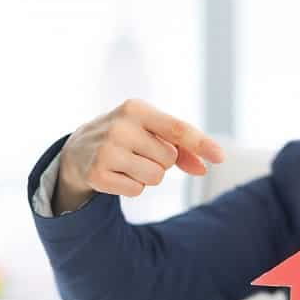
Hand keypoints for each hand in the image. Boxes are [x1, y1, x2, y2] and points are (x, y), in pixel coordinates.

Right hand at [56, 99, 224, 210]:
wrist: (79, 148)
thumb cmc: (128, 137)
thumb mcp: (152, 132)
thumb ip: (182, 148)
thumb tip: (203, 168)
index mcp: (137, 108)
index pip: (177, 128)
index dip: (201, 143)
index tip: (221, 157)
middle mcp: (120, 126)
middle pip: (169, 159)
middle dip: (161, 161)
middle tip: (139, 152)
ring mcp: (106, 149)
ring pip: (155, 177)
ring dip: (148, 176)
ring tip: (129, 163)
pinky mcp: (97, 173)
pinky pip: (137, 190)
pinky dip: (132, 187)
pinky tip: (117, 174)